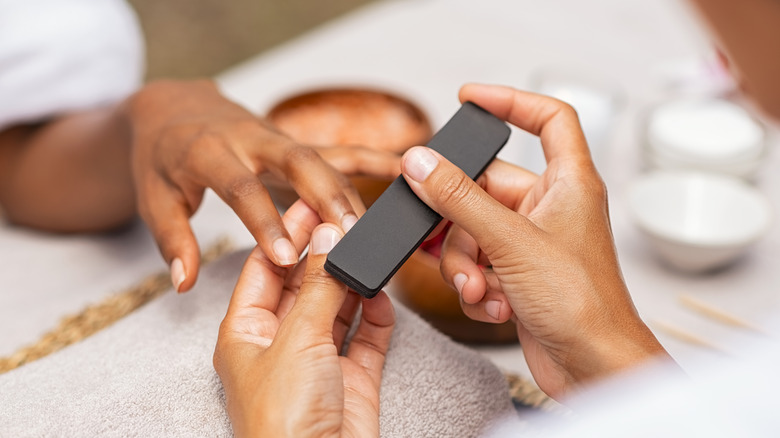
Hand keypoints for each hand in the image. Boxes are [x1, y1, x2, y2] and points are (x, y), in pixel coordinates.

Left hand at [126, 80, 399, 291]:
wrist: (174, 107)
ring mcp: (277, 138)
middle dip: (326, 197)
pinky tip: (401, 169)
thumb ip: (173, 239)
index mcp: (208, 152)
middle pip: (296, 162)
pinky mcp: (295, 142)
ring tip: (374, 229)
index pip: (241, 188)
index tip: (284, 257)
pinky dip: (370, 158)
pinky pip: (337, 149)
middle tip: (349, 234)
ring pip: (322, 159)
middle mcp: (249, 140)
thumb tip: (184, 281)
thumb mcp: (154, 198)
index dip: (263, 221)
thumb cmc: (162, 157)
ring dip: (350, 192)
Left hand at [213, 199, 394, 437]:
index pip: (265, 269)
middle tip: (350, 218)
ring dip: (354, 281)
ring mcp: (318, 361)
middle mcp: (281, 344)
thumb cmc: (284, 422)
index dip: (287, 235)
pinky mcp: (352, 378)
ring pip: (338, 306)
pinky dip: (376, 314)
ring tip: (369, 249)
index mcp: (246, 333)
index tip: (312, 203)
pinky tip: (381, 295)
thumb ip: (320, 286)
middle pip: (304, 284)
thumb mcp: (297, 340)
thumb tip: (330, 236)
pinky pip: (366, 335)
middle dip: (326, 254)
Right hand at [400, 84, 668, 398]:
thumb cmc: (583, 305)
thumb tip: (422, 163)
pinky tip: (495, 305)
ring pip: (473, 232)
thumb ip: (460, 199)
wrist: (592, 369)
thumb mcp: (510, 241)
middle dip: (461, 224)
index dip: (510, 101)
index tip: (470, 97)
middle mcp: (549, 208)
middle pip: (484, 188)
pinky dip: (477, 286)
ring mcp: (532, 243)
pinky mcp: (518, 275)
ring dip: (466, 264)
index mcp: (568, 183)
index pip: (548, 119)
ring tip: (482, 289)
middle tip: (452, 241)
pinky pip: (478, 264)